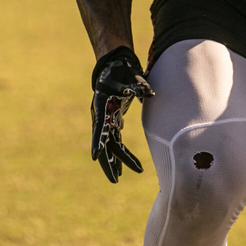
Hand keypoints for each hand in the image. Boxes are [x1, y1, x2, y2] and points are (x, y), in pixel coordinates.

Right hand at [90, 46, 154, 182]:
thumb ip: (137, 86)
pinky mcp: (113, 120)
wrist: (115, 65)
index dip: (98, 141)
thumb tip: (150, 93)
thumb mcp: (129, 76)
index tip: (96, 156)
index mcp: (102, 106)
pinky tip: (122, 166)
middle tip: (115, 180)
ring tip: (119, 178)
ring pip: (110, 144)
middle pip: (104, 142)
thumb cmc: (121, 70)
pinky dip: (120, 153)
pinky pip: (115, 140)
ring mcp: (107, 119)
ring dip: (116, 160)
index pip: (100, 127)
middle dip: (108, 162)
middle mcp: (102, 116)